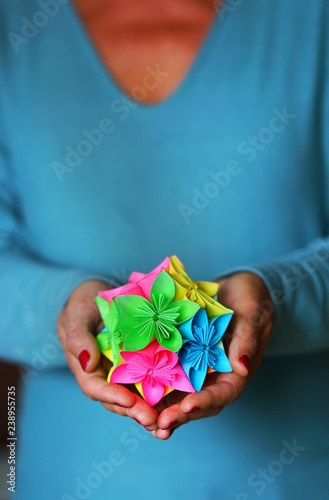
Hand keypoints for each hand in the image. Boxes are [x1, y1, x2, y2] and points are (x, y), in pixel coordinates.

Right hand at [57, 280, 158, 429]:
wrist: (97, 298)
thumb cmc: (83, 305)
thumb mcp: (76, 316)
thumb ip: (78, 337)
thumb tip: (87, 363)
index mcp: (88, 368)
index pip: (97, 388)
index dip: (113, 396)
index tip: (129, 401)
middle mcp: (108, 376)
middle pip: (120, 400)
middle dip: (136, 411)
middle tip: (153, 421)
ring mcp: (126, 373)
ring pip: (138, 397)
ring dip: (151, 413)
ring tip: (167, 425)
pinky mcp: (143, 365)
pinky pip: (152, 381)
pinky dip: (163, 396)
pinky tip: (178, 406)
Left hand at [153, 272, 273, 438]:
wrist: (234, 288)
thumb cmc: (250, 298)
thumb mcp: (252, 314)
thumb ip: (246, 340)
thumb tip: (243, 368)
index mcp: (236, 370)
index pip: (224, 393)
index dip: (206, 401)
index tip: (187, 406)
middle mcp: (215, 374)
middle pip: (198, 401)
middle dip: (178, 414)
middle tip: (157, 423)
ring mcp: (197, 367)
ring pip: (180, 394)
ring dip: (163, 408)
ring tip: (143, 418)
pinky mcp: (181, 356)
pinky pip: (168, 373)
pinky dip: (154, 384)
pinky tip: (135, 390)